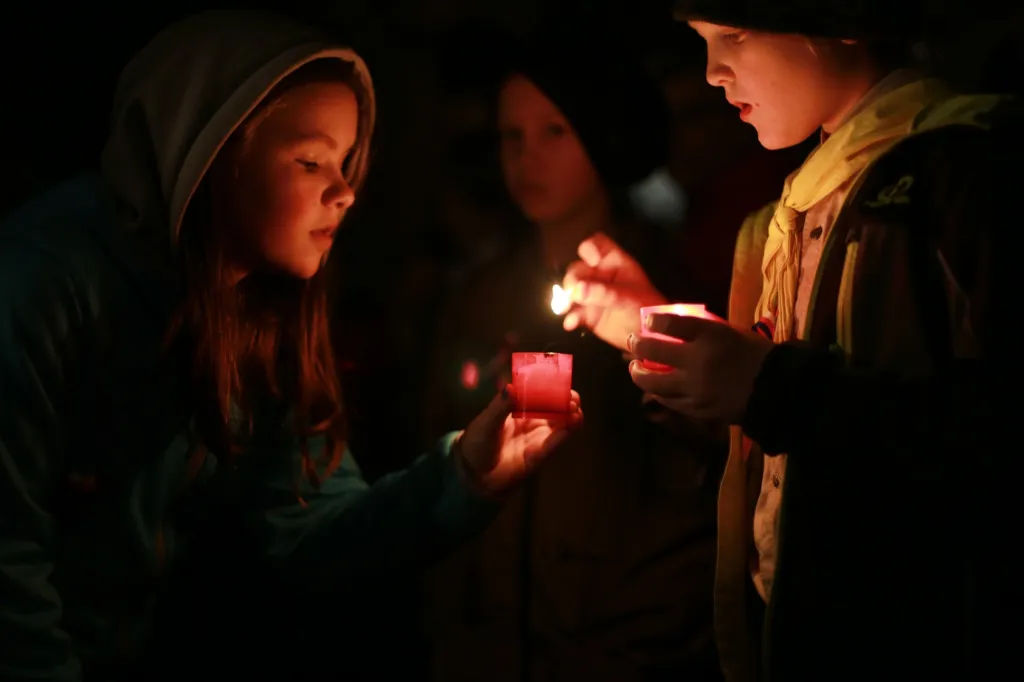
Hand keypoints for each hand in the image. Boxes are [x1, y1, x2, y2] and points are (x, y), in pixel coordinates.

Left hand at [457, 385, 582, 495]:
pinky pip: (554, 444)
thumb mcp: (486, 421)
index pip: (543, 395)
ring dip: (572, 417)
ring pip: (563, 426)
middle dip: (569, 402)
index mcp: (522, 411)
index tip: (562, 382)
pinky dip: (563, 435)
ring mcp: (538, 440)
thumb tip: (510, 386)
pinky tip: (569, 425)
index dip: (555, 388)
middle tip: (572, 398)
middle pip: (559, 410)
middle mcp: (534, 424)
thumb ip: (500, 406)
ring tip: (574, 410)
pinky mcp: (538, 457)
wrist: (473, 473)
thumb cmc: (477, 443)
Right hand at [562, 233, 665, 350]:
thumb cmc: (646, 309)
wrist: (650, 337)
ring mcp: (593, 295)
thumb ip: (603, 292)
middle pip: (578, 269)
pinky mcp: (588, 314)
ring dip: (566, 299)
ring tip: (565, 309)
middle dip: (573, 280)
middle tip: (574, 293)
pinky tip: (571, 324)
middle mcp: (600, 276)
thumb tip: (578, 290)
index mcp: (614, 263)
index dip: (589, 249)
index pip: (597, 244)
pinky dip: (570, 318)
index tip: (590, 262)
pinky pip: (574, 312)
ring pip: (573, 290)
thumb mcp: (628, 297)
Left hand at [628, 314, 773, 423]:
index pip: (671, 324)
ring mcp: (695, 388)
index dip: (654, 322)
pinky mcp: (696, 409)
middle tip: (633, 342)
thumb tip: (674, 328)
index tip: (648, 322)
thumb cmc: (756, 355)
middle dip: (637, 346)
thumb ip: (703, 330)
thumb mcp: (731, 332)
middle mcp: (698, 362)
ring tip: (635, 369)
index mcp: (711, 337)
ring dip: (639, 374)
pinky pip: (668, 401)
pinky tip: (655, 388)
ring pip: (653, 383)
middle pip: (653, 352)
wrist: (776, 390)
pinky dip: (658, 392)